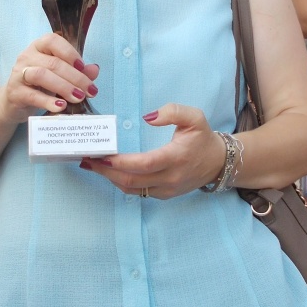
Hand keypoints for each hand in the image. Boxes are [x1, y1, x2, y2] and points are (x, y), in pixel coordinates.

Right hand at [3, 33, 98, 121]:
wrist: (14, 103)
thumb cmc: (39, 85)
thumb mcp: (59, 76)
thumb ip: (77, 71)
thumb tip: (94, 70)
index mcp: (39, 46)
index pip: (53, 41)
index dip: (70, 53)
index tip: (83, 67)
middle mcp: (27, 56)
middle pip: (53, 63)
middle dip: (75, 77)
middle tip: (89, 91)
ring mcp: (18, 74)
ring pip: (41, 75)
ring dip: (64, 87)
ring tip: (78, 98)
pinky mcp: (14, 92)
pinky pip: (32, 95)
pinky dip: (48, 101)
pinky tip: (61, 106)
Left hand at [78, 103, 225, 198]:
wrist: (218, 163)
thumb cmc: (203, 138)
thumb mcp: (195, 117)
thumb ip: (173, 111)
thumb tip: (148, 117)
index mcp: (176, 158)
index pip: (144, 164)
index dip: (120, 162)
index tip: (102, 154)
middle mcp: (170, 178)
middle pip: (131, 180)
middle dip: (106, 171)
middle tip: (87, 159)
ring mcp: (166, 190)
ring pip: (131, 189)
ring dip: (110, 178)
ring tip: (92, 165)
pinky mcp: (163, 195)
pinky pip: (137, 192)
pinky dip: (120, 182)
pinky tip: (109, 172)